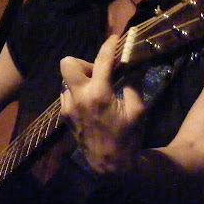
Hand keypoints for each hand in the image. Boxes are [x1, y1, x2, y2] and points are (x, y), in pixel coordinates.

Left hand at [59, 35, 144, 173]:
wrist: (110, 166)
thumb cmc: (128, 138)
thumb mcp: (138, 110)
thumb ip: (134, 83)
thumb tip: (136, 63)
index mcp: (99, 94)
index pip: (101, 60)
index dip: (109, 45)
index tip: (116, 37)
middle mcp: (78, 97)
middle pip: (68, 63)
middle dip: (84, 63)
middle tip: (101, 74)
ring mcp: (68, 107)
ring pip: (67, 79)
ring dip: (82, 78)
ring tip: (99, 90)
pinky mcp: (65, 115)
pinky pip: (67, 93)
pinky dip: (78, 91)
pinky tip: (92, 102)